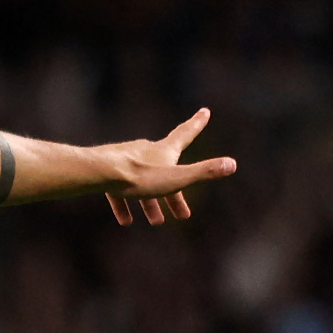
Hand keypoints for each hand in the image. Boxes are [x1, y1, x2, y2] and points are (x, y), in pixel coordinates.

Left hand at [104, 108, 236, 225]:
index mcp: (164, 150)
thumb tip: (233, 164)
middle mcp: (146, 151)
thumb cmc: (139, 175)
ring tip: (155, 222)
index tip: (204, 111)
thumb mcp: (177, 178)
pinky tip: (126, 221)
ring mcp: (126, 160)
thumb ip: (204, 172)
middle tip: (183, 214)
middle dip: (174, 193)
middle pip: (165, 171)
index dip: (197, 123)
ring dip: (150, 203)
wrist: (100, 172)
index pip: (185, 133)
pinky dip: (125, 204)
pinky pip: (120, 189)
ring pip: (142, 183)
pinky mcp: (109, 171)